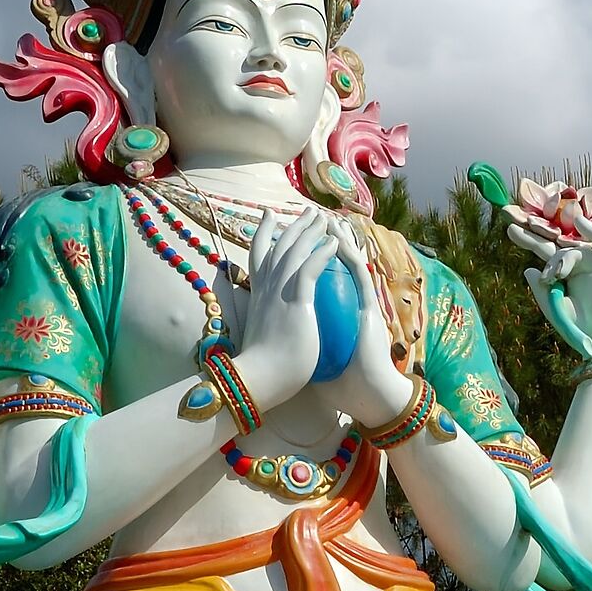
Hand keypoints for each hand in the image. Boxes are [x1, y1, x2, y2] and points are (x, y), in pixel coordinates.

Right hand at [231, 211, 341, 408]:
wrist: (258, 380)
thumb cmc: (264, 368)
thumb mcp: (265, 337)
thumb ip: (269, 323)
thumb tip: (273, 325)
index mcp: (258, 296)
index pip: (259, 256)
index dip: (264, 233)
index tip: (269, 216)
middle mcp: (265, 289)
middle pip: (279, 246)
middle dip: (294, 225)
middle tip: (308, 210)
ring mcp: (278, 294)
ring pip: (294, 251)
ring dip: (309, 231)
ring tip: (323, 217)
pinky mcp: (294, 303)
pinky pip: (308, 270)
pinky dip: (321, 253)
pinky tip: (333, 242)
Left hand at [316, 223, 418, 426]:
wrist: (368, 397)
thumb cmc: (345, 388)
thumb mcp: (318, 365)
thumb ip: (307, 350)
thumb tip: (290, 349)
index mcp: (341, 320)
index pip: (324, 286)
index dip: (312, 266)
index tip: (296, 249)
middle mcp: (353, 307)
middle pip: (337, 268)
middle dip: (323, 243)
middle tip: (310, 222)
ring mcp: (362, 304)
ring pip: (349, 263)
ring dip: (337, 238)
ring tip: (326, 219)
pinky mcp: (368, 307)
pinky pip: (357, 272)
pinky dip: (347, 252)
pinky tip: (337, 236)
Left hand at [506, 186, 591, 356]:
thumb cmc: (577, 329)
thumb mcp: (552, 307)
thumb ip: (540, 289)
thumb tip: (529, 269)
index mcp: (565, 277)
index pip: (545, 253)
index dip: (529, 240)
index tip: (510, 229)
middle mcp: (579, 269)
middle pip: (556, 245)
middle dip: (534, 234)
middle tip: (510, 221)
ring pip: (573, 251)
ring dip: (559, 260)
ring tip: (553, 277)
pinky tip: (580, 223)